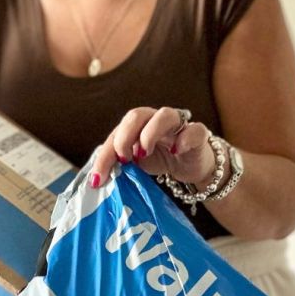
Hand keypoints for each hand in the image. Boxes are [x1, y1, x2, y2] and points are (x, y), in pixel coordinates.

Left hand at [91, 107, 216, 187]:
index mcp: (136, 126)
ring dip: (150, 133)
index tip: (98, 179)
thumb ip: (118, 165)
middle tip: (123, 159)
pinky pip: (194, 130)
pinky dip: (184, 139)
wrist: (190, 166)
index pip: (116, 133)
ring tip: (143, 153)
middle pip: (136, 115)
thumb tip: (96, 180)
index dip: (105, 155)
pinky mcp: (198, 134)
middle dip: (124, 137)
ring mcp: (178, 125)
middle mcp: (155, 120)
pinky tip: (175, 152)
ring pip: (165, 115)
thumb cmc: (159, 160)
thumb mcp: (135, 165)